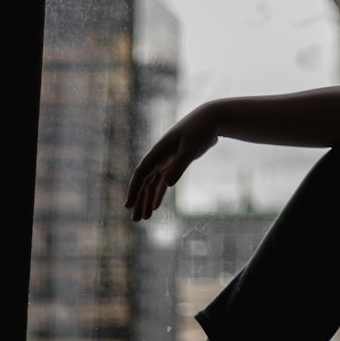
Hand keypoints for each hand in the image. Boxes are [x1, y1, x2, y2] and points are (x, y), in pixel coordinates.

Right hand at [125, 106, 217, 220]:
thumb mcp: (190, 149)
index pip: (141, 173)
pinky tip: (155, 207)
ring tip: (144, 218)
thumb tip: (166, 183)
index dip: (134, 190)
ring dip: (147, 200)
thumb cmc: (200, 131)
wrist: (210, 120)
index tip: (128, 205)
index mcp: (158, 151)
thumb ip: (179, 165)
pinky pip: (162, 181)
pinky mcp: (174, 162)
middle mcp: (158, 156)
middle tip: (135, 220)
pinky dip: (158, 193)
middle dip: (139, 200)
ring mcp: (166, 160)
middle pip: (144, 182)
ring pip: (152, 183)